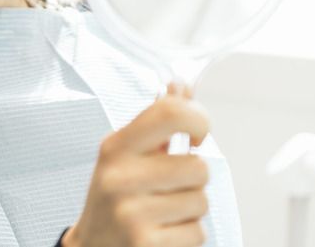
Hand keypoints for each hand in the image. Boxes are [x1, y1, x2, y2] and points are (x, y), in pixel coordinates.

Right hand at [65, 85, 210, 246]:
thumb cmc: (114, 196)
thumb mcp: (125, 153)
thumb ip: (156, 120)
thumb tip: (180, 84)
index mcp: (115, 147)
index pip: (170, 112)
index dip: (198, 119)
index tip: (197, 135)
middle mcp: (119, 177)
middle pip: (198, 166)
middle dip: (193, 179)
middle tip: (169, 186)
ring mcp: (130, 213)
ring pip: (201, 201)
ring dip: (190, 209)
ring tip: (162, 210)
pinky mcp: (144, 244)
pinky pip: (197, 233)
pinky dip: (186, 235)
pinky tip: (161, 232)